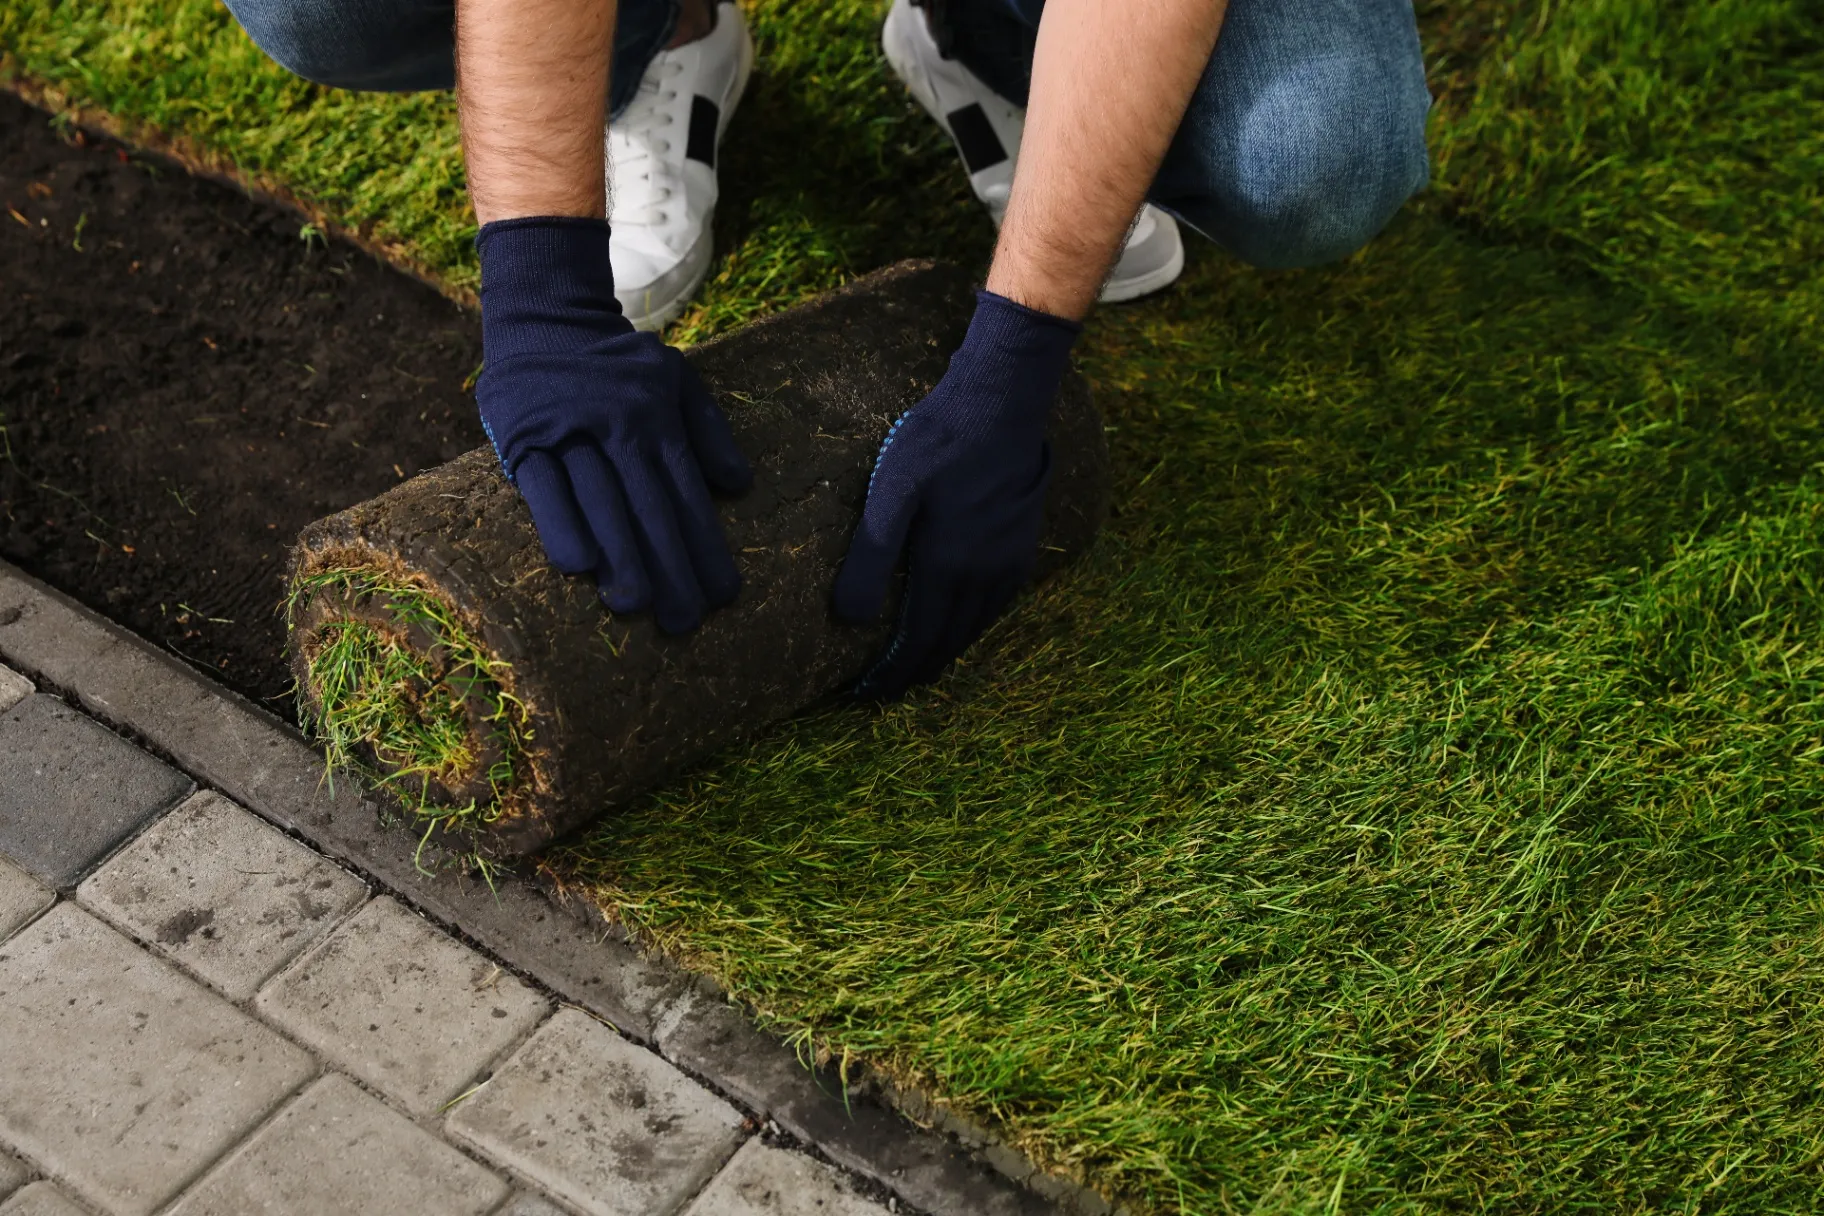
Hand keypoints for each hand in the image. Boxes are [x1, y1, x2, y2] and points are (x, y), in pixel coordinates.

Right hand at [475, 217, 750, 633]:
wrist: (545, 314)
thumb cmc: (617, 363)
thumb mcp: (674, 378)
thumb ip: (709, 431)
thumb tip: (740, 486)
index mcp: (657, 418)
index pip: (687, 493)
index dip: (705, 546)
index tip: (723, 595)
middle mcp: (618, 425)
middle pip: (649, 507)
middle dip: (670, 567)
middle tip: (685, 620)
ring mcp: (569, 431)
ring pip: (600, 501)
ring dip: (620, 556)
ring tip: (637, 606)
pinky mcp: (523, 436)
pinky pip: (544, 487)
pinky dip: (561, 524)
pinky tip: (579, 566)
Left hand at [834, 291, 1079, 698]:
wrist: (1002, 404)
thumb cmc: (939, 440)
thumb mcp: (892, 490)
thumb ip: (871, 554)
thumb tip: (850, 619)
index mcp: (949, 566)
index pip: (919, 641)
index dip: (893, 674)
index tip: (866, 695)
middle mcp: (984, 574)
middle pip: (948, 643)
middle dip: (916, 672)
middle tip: (885, 690)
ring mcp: (1009, 561)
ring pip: (975, 628)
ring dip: (946, 652)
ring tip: (918, 666)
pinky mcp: (1023, 545)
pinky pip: (997, 605)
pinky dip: (973, 626)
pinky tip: (960, 621)